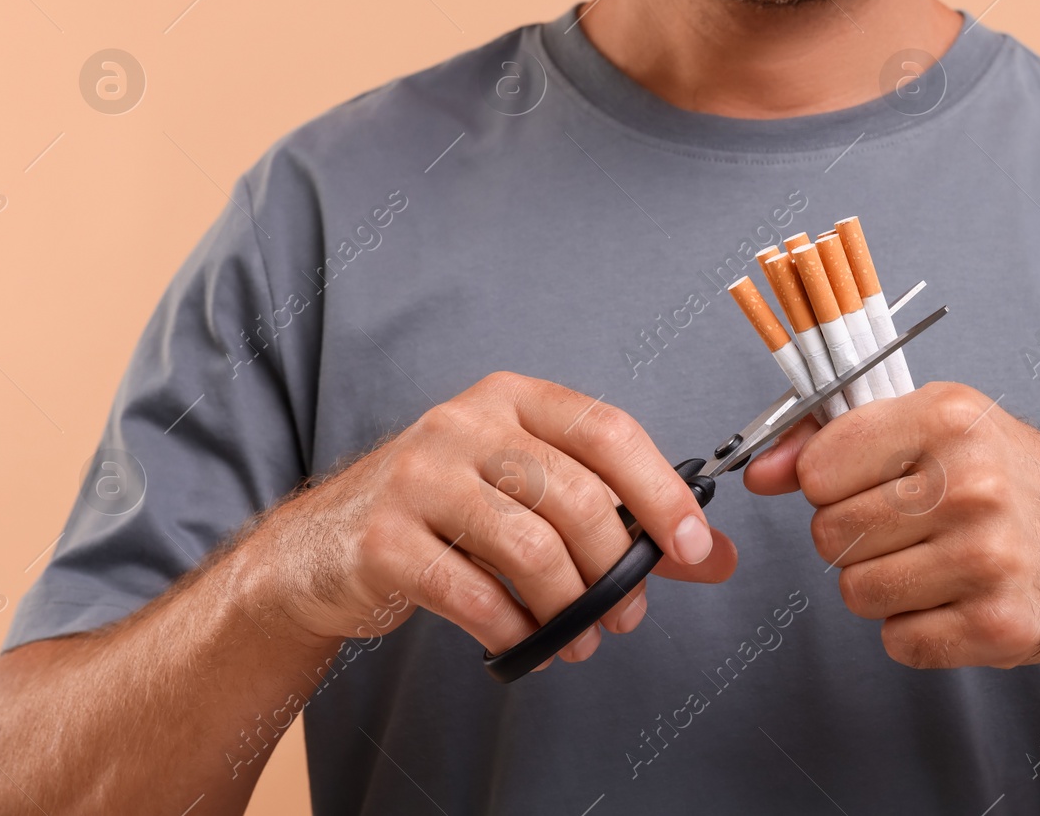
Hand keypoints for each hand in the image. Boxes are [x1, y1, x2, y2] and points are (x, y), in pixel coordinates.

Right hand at [249, 372, 736, 666]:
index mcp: (514, 398)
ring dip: (570, 608)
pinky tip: (522, 642)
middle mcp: (465, 422)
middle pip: (576, 495)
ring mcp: (418, 474)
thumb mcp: (534, 497)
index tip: (694, 546)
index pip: (608, 431)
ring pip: (530, 546)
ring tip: (580, 638)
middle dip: (617, 569)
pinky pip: (471, 591)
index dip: (663, 491)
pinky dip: (511, 628)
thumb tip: (716, 555)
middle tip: (628, 613)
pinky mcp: (383, 535)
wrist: (322, 547)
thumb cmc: (447, 516)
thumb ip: (626, 522)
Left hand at [744, 382, 1039, 669]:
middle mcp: (971, 485)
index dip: (829, 482)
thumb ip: (833, 440)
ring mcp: (987, 559)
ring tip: (933, 563)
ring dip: (882, 586)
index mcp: (949, 420)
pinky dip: (915, 628)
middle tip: (907, 528)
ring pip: (855, 592)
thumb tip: (758, 472)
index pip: (820, 466)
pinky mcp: (996, 626)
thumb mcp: (932, 430)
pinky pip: (896, 640)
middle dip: (853, 539)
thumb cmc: (1008, 483)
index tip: (863, 483)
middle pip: (829, 534)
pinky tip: (955, 599)